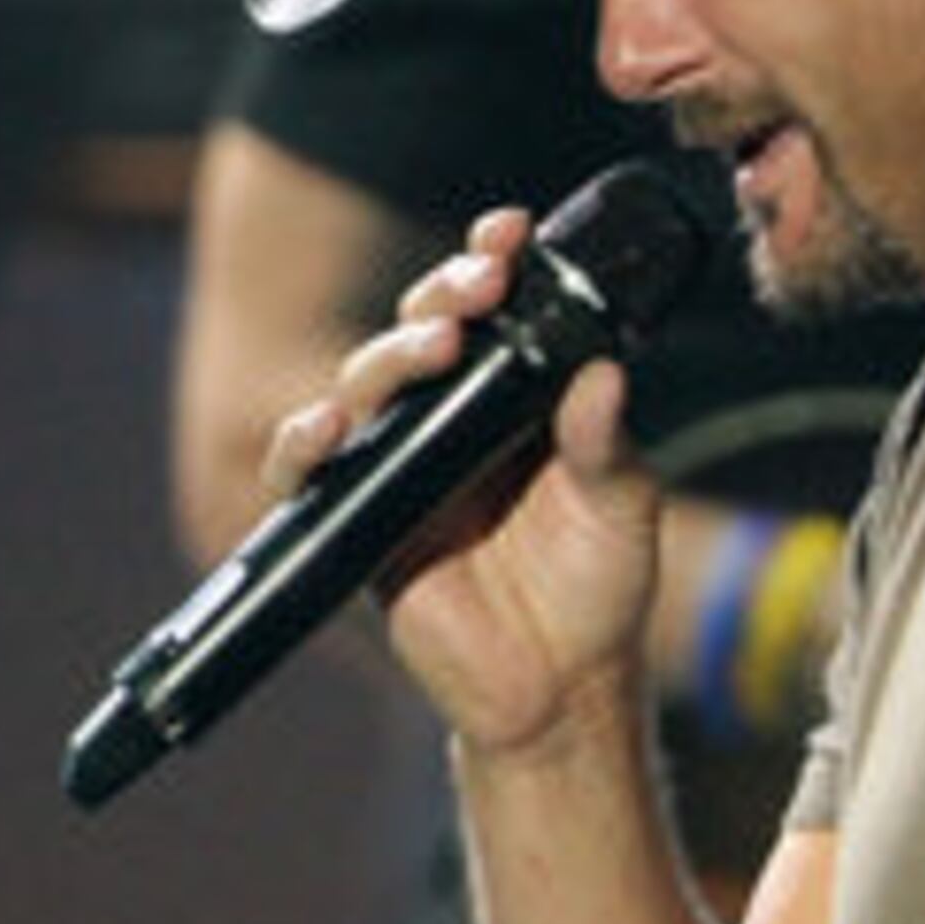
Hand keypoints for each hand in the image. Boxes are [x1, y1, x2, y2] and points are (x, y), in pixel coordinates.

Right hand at [267, 206, 662, 756]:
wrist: (559, 690)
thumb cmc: (598, 593)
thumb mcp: (621, 510)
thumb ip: (605, 446)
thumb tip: (605, 375)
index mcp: (515, 400)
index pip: (493, 311)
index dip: (488, 261)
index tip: (509, 232)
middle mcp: (451, 421)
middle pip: (421, 332)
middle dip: (442, 296)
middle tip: (479, 287)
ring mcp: (399, 466)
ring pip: (365, 384)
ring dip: (390, 355)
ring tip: (434, 350)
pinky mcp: (359, 522)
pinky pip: (309, 473)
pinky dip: (303, 443)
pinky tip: (326, 428)